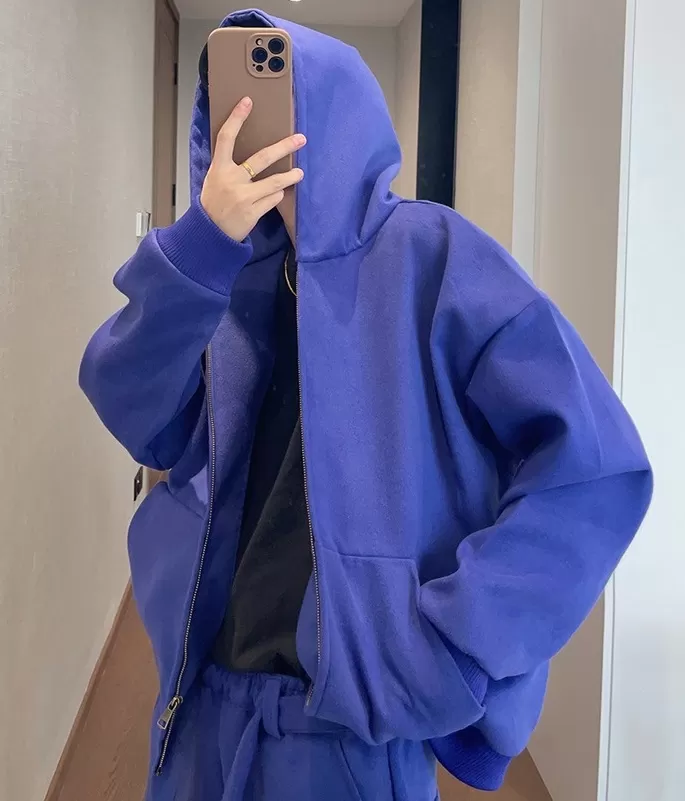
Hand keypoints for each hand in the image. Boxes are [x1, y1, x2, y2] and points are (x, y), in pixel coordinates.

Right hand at [200, 97, 305, 241]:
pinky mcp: (252, 212)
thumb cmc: (214, 204)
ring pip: (274, 183)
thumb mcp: (215, 180)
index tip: (247, 102)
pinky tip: (275, 195)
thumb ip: (229, 166)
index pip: (226, 138)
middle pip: (261, 158)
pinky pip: (273, 199)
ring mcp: (243, 197)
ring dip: (290, 177)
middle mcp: (231, 180)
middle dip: (284, 147)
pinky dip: (276, 196)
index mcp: (219, 169)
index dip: (237, 119)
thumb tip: (253, 153)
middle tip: (300, 139)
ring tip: (299, 173)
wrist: (210, 233)